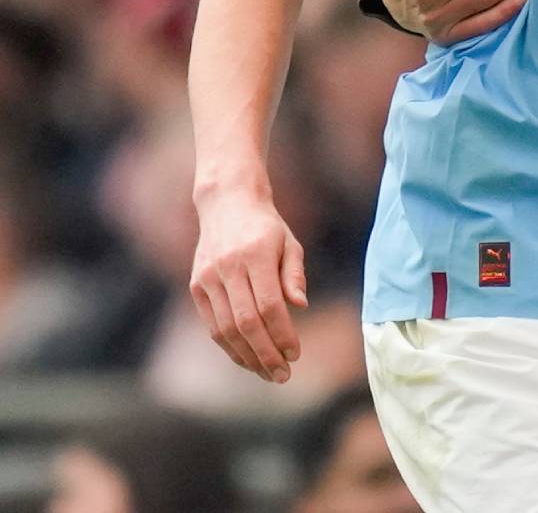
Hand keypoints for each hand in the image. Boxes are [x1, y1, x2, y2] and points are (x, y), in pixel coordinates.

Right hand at [189, 186, 307, 381]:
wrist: (227, 204)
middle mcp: (228, 268)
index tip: (296, 353)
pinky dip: (228, 346)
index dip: (282, 333)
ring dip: (246, 356)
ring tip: (267, 373)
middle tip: (283, 375)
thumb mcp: (290, 242)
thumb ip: (294, 274)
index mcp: (255, 255)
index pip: (269, 306)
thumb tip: (301, 306)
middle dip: (265, 353)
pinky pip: (212, 324)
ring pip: (225, 329)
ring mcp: (207, 278)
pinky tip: (246, 359)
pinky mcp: (196, 286)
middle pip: (246, 323)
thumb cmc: (267, 227)